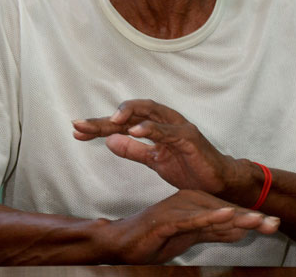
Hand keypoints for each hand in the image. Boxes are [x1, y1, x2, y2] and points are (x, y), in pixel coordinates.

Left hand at [73, 99, 238, 192]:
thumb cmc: (189, 169)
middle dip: (106, 118)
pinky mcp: (189, 138)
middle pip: (132, 112)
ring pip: (150, 113)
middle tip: (81, 124)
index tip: (77, 130)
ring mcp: (177, 127)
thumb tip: (110, 141)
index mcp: (155, 126)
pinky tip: (134, 131)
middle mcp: (164, 121)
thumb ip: (134, 151)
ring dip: (128, 114)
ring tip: (108, 121)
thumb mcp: (155, 161)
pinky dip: (151, 129)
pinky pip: (168, 131)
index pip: (122, 123)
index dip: (99, 125)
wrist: (219, 184)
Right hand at [99, 190, 279, 264]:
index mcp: (193, 203)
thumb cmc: (154, 239)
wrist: (123, 242)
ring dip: (236, 216)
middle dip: (249, 218)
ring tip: (258, 220)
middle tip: (274, 223)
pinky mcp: (167, 220)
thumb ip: (212, 230)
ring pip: (211, 213)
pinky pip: (191, 219)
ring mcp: (177, 210)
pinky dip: (209, 217)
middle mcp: (187, 202)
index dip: (250, 218)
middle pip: (223, 210)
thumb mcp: (189, 236)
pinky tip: (225, 215)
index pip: (226, 211)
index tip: (273, 224)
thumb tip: (239, 229)